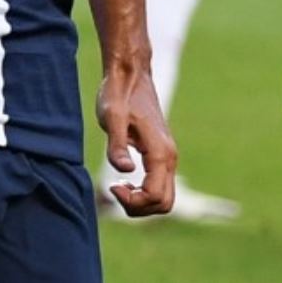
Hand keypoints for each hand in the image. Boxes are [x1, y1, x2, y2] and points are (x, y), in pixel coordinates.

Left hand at [98, 64, 176, 216]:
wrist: (130, 74)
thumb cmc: (119, 94)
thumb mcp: (112, 118)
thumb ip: (117, 145)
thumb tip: (124, 172)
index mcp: (160, 151)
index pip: (155, 196)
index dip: (133, 201)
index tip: (113, 186)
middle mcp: (169, 156)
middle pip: (165, 203)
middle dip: (139, 207)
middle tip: (116, 190)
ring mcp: (167, 156)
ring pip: (165, 197)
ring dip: (142, 202)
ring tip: (119, 187)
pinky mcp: (161, 155)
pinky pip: (160, 186)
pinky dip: (144, 193)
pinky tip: (125, 180)